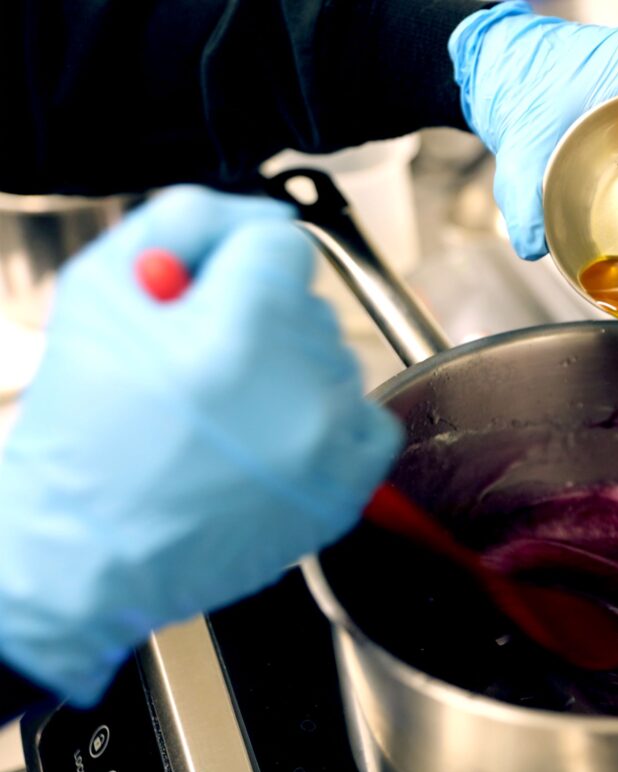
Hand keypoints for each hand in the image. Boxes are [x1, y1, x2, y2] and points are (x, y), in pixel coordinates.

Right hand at [0, 187, 400, 703]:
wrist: (88, 549)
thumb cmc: (84, 426)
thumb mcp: (101, 288)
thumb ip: (189, 219)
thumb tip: (268, 211)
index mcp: (238, 333)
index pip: (284, 243)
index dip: (236, 264)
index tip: (209, 296)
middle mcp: (299, 390)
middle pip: (310, 304)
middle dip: (260, 320)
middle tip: (203, 366)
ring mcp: (329, 447)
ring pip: (338, 358)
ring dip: (293, 370)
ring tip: (231, 412)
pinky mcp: (346, 491)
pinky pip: (369, 419)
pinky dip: (329, 419)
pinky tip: (276, 435)